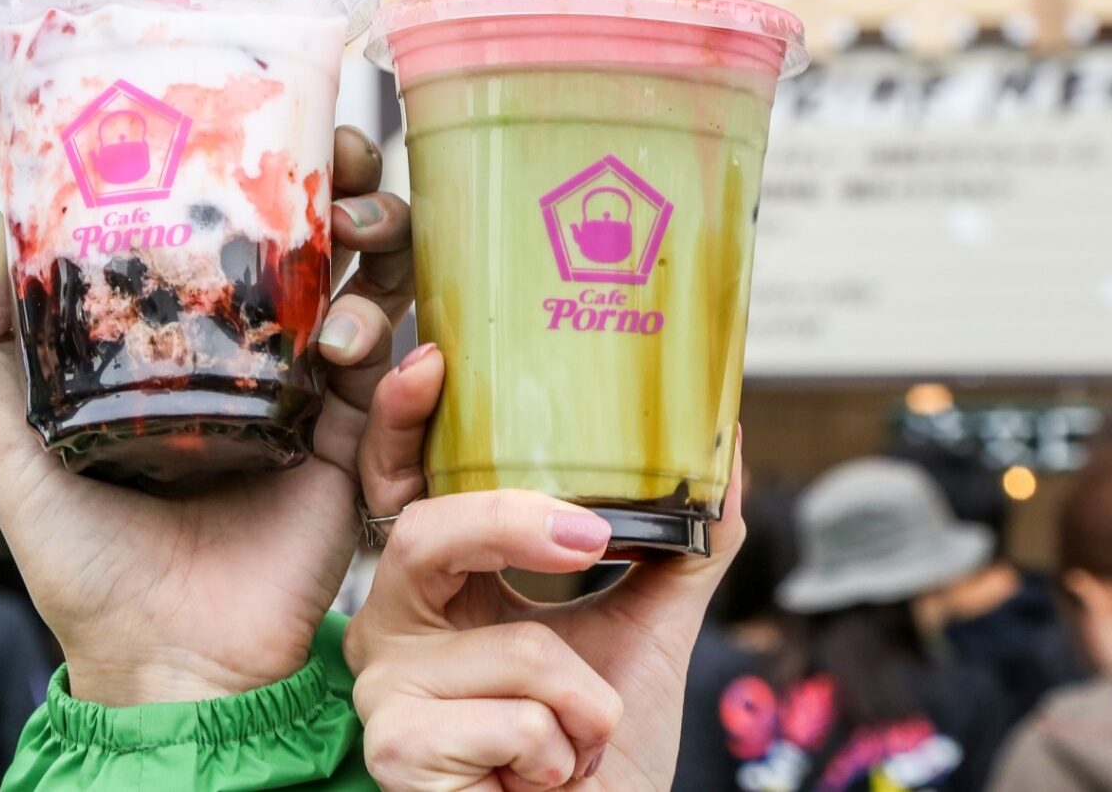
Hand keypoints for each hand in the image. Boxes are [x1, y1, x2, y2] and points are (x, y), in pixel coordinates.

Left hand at [0, 126, 411, 705]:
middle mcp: (265, 352)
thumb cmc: (84, 563)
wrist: (159, 664)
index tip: (277, 122)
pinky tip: (388, 350)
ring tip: (351, 278)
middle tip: (346, 176)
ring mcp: (320, 396)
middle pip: (332, 235)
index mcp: (194, 337)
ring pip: (384, 287)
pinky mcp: (361, 454)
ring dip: (385, 255)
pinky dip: (409, 360)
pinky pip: (404, 388)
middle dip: (354, 187)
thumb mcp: (14, 449)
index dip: (272, 165)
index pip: (244, 223)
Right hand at [346, 356, 742, 791]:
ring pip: (516, 648)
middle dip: (516, 528)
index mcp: (438, 583)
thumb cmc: (595, 758)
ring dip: (587, 707)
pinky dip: (561, 756)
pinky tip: (538, 780)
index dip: (404, 417)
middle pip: (432, 531)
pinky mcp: (395, 750)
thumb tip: (727, 453)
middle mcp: (393, 624)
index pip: (406, 482)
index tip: (434, 361)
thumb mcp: (646, 631)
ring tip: (572, 743)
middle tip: (593, 539)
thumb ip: (680, 543)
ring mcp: (384, 688)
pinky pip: (515, 721)